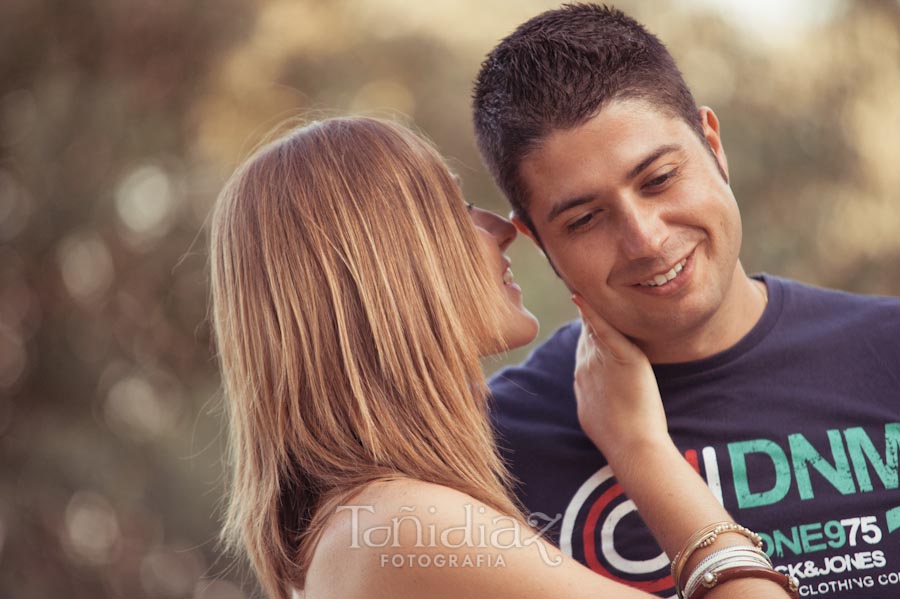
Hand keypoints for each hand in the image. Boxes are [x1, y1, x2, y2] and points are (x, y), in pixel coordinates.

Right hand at [571, 294, 669, 462]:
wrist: (631, 447)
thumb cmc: (620, 438)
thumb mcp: (597, 414)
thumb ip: (595, 395)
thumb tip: (594, 392)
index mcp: (582, 377)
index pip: (583, 343)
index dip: (586, 325)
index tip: (588, 308)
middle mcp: (585, 365)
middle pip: (585, 329)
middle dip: (586, 309)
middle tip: (584, 284)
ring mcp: (599, 360)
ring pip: (592, 324)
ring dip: (590, 305)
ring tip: (586, 281)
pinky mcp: (621, 357)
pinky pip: (604, 328)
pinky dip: (594, 311)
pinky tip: (585, 294)